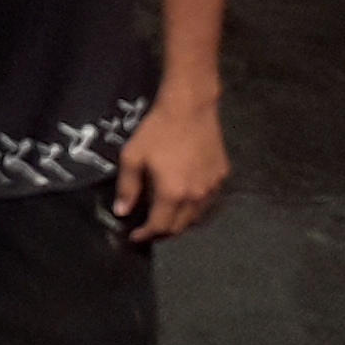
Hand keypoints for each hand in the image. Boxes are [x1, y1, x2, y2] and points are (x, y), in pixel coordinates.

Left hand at [113, 93, 227, 240]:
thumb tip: (122, 211)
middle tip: (149, 228)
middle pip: (180, 226)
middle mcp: (196, 195)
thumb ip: (127, 187)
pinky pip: (209, 200)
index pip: (160, 226)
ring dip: (180, 221)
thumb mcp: (133, 157)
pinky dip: (195, 206)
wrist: (189, 108)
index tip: (135, 237)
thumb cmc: (157, 131)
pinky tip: (185, 199)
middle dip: (163, 231)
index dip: (146, 235)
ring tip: (166, 216)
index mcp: (173, 193)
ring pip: (197, 216)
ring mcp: (213, 186)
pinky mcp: (222, 175)